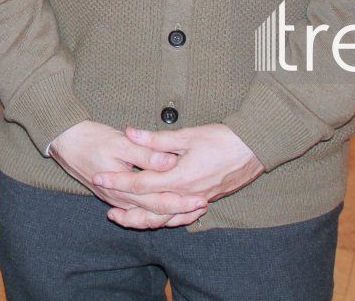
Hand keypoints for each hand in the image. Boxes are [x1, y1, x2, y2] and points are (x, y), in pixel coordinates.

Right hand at [48, 121, 205, 228]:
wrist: (63, 140)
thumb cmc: (90, 137)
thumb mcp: (120, 142)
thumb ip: (146, 153)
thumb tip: (170, 162)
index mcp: (125, 186)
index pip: (159, 201)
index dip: (182, 201)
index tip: (201, 198)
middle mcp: (120, 199)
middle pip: (156, 212)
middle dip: (181, 212)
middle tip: (202, 206)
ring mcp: (115, 199)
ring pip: (146, 215)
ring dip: (169, 215)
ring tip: (189, 211)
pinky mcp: (112, 196)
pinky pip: (136, 211)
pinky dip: (153, 213)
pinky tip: (165, 210)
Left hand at [93, 124, 263, 227]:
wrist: (255, 149)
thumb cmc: (223, 139)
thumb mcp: (187, 135)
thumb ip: (156, 139)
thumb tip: (129, 133)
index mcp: (179, 178)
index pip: (141, 184)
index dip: (118, 182)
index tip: (99, 178)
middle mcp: (187, 195)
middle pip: (150, 209)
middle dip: (127, 209)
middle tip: (107, 210)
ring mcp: (197, 200)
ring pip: (166, 219)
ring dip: (144, 220)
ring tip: (125, 219)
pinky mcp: (206, 200)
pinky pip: (181, 217)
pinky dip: (166, 220)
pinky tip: (156, 218)